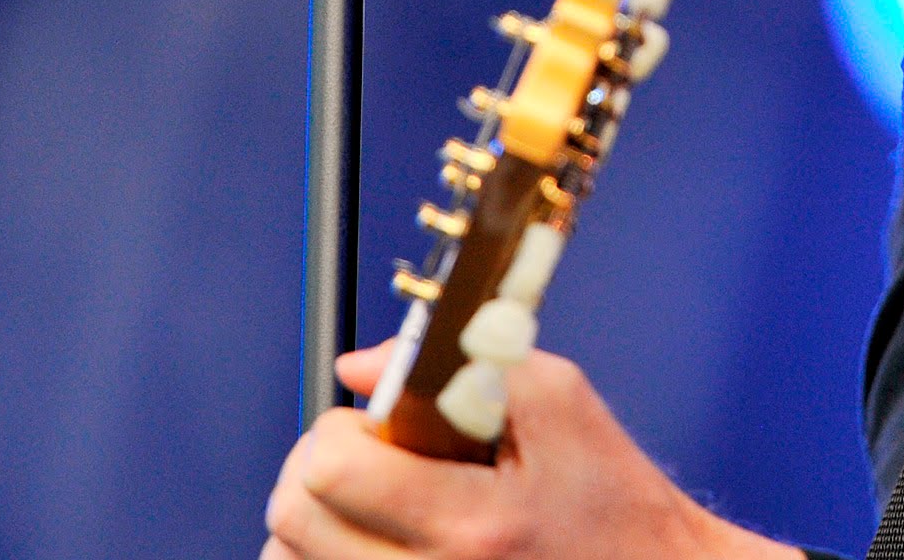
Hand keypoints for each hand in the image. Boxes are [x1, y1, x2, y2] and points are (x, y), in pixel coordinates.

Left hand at [260, 342, 800, 559]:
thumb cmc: (611, 499)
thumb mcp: (562, 406)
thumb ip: (467, 362)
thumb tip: (364, 366)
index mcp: (473, 522)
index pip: (330, 473)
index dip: (343, 431)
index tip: (383, 426)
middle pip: (292, 522)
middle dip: (316, 470)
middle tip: (370, 458)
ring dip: (316, 522)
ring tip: (374, 503)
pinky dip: (329, 555)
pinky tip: (375, 537)